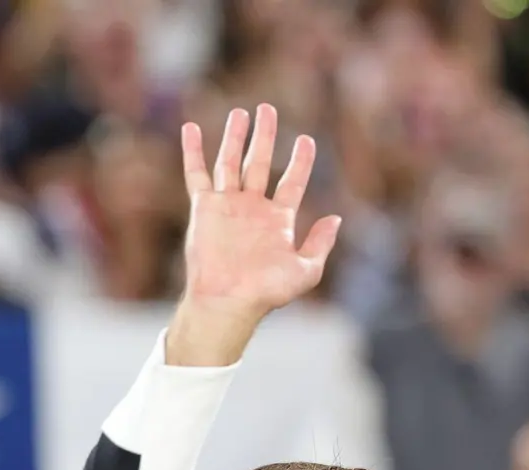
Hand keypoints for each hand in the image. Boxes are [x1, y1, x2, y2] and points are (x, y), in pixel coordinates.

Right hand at [166, 104, 341, 366]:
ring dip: (235, 137)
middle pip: (259, 162)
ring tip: (241, 112)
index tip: (305, 139)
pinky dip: (194, 151)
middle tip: (267, 109)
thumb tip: (336, 218)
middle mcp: (252, 207)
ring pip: (231, 162)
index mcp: (277, 219)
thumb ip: (320, 244)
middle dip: (264, 136)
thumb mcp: (305, 271)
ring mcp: (227, 205)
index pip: (292, 181)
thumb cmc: (265, 292)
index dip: (300, 161)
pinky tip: (192, 128)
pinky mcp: (204, 208)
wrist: (227, 301)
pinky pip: (197, 174)